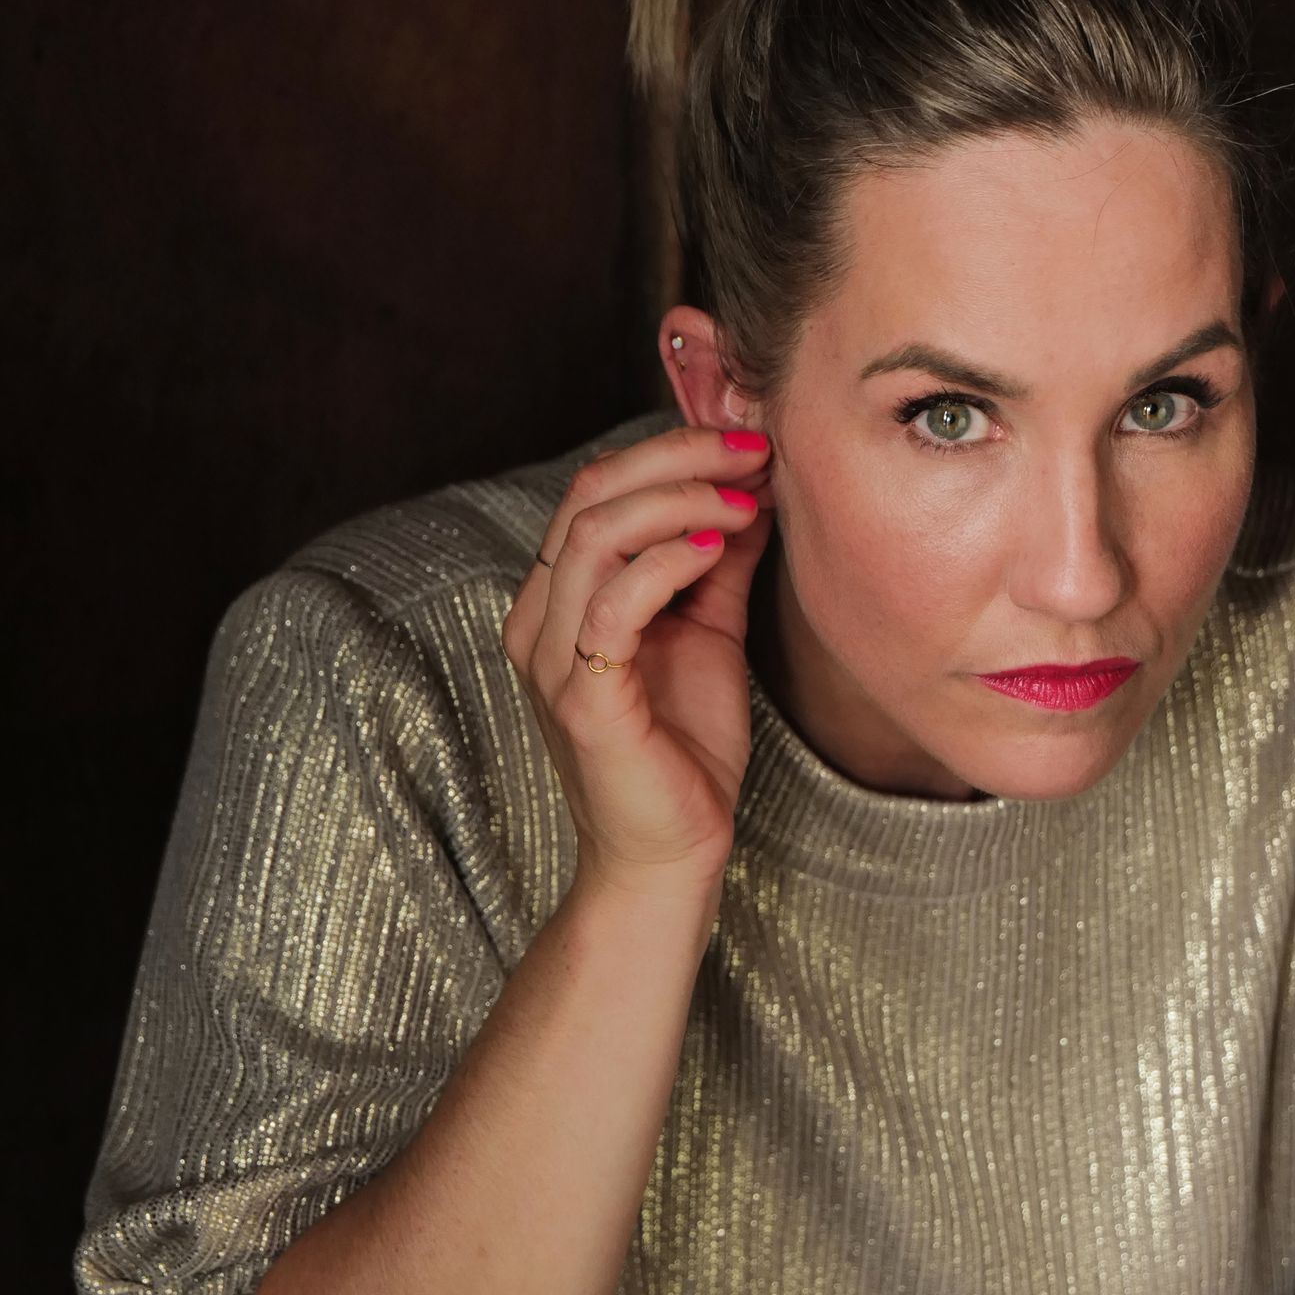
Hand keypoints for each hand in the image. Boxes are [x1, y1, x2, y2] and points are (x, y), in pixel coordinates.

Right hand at [500, 423, 775, 898]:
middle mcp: (539, 618)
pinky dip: (668, 560)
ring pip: (594, 532)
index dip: (673, 450)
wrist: (671, 854)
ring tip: (746, 499)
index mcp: (559, 598)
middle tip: (753, 451)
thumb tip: (754, 486)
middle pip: (590, 493)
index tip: (749, 441)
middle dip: (679, 456)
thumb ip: (718, 561)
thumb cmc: (683, 749)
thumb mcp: (708, 630)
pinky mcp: (582, 698)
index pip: (597, 489)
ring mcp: (552, 658)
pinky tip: (718, 547)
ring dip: (680, 500)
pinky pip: (613, 603)